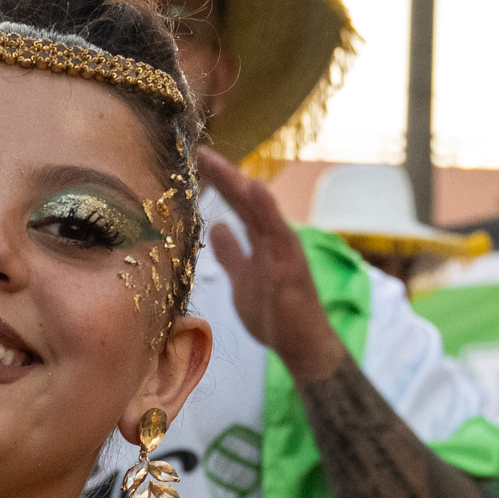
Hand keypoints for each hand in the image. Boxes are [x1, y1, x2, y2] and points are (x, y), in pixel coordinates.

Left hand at [197, 149, 344, 383]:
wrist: (301, 346)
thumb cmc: (275, 313)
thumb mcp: (242, 278)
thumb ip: (231, 253)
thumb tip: (216, 227)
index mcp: (262, 240)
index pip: (238, 204)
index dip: (219, 182)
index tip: (197, 159)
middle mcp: (274, 238)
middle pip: (247, 201)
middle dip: (225, 176)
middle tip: (200, 151)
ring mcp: (283, 251)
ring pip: (261, 211)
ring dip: (241, 186)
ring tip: (220, 164)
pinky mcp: (289, 266)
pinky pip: (277, 234)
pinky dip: (266, 210)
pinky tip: (255, 189)